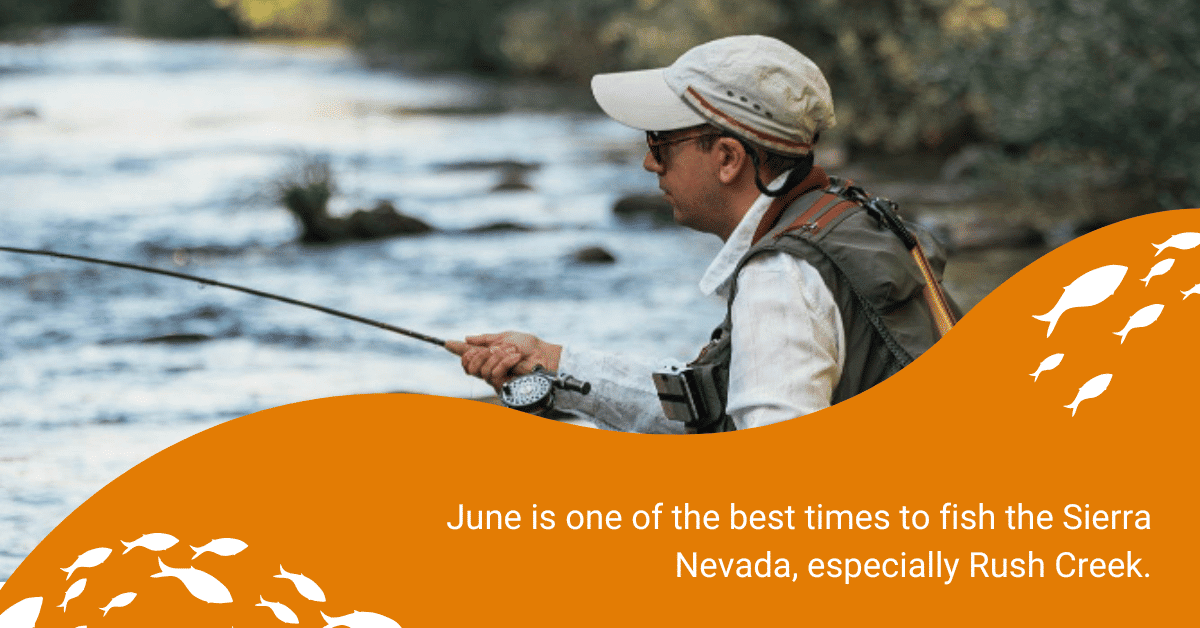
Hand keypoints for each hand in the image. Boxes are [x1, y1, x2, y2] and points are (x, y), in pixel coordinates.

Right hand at [445, 331, 562, 391]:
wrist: (542, 353)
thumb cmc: (527, 345)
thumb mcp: (504, 337)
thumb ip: (485, 339)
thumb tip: (466, 339)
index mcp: (487, 356)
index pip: (467, 358)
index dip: (457, 352)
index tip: (447, 343)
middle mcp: (489, 368)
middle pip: (469, 367)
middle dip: (479, 354)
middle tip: (495, 348)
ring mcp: (496, 377)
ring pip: (481, 371)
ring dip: (497, 357)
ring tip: (512, 351)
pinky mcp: (504, 384)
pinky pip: (494, 374)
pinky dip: (504, 361)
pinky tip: (515, 356)